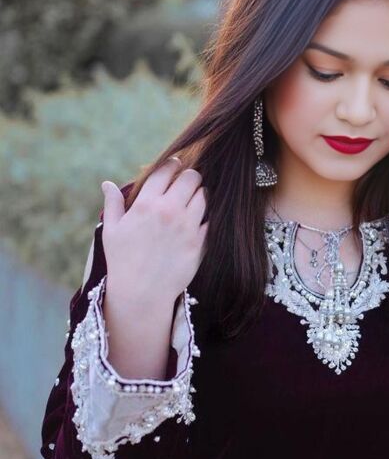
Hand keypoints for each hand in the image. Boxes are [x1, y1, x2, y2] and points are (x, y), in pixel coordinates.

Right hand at [100, 156, 208, 304]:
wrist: (141, 293)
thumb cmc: (122, 261)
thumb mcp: (112, 231)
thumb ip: (113, 204)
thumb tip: (107, 184)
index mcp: (146, 204)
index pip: (166, 170)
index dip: (172, 165)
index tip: (174, 167)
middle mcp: (169, 211)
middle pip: (192, 177)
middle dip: (190, 177)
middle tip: (187, 183)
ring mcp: (187, 227)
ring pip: (204, 196)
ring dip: (200, 196)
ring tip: (193, 202)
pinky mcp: (199, 243)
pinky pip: (210, 221)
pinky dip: (205, 219)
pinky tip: (198, 223)